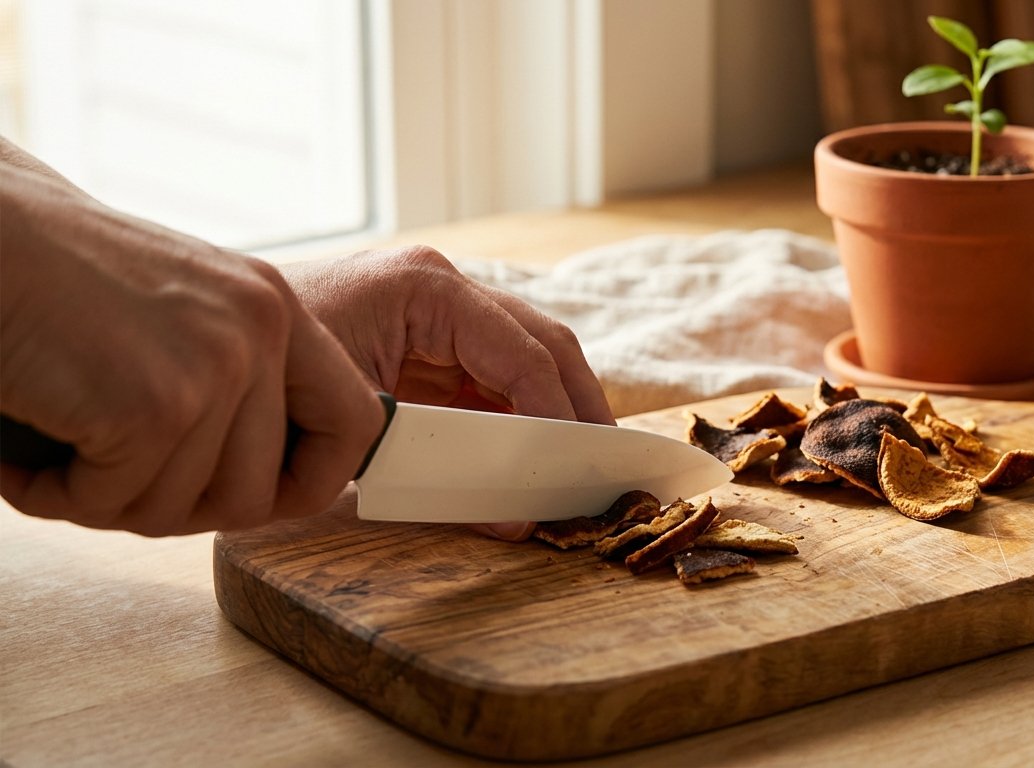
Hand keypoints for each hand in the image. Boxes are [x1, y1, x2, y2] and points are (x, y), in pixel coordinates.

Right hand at [0, 162, 384, 535]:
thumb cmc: (55, 279)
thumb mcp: (183, 311)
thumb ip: (235, 378)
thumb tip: (272, 488)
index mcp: (276, 310)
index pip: (357, 422)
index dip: (315, 480)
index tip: (263, 497)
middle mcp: (260, 332)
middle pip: (256, 495)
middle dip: (177, 509)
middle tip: (112, 481)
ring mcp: (212, 368)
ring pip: (182, 509)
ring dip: (108, 500)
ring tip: (62, 449)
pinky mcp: (152, 406)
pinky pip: (116, 502)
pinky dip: (58, 494)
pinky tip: (27, 455)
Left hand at [281, 247, 614, 540]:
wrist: (207, 354)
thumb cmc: (268, 379)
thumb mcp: (355, 426)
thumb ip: (441, 470)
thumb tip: (514, 521)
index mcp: (425, 285)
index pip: (522, 351)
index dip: (558, 413)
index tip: (579, 467)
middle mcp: (441, 285)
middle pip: (543, 343)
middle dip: (579, 406)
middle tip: (608, 466)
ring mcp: (435, 309)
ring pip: (526, 357)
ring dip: (555, 412)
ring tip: (580, 468)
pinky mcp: (425, 338)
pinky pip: (491, 376)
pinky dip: (517, 416)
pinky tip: (531, 457)